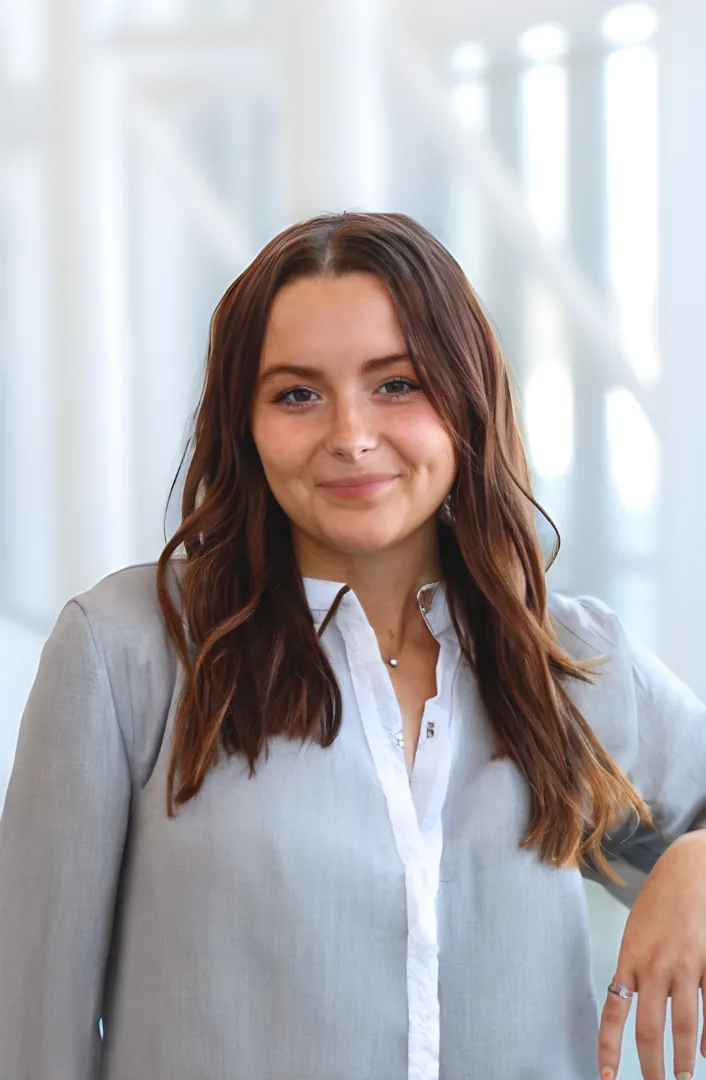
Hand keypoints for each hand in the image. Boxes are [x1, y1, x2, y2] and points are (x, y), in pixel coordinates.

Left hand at [597, 831, 705, 1079]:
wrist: (689, 868)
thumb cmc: (659, 902)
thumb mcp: (636, 932)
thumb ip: (636, 971)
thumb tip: (636, 1011)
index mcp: (630, 955)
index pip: (614, 1010)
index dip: (609, 1046)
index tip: (607, 1076)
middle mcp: (656, 963)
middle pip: (651, 1027)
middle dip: (652, 1065)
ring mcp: (687, 964)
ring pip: (685, 1024)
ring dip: (685, 1058)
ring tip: (685, 1079)